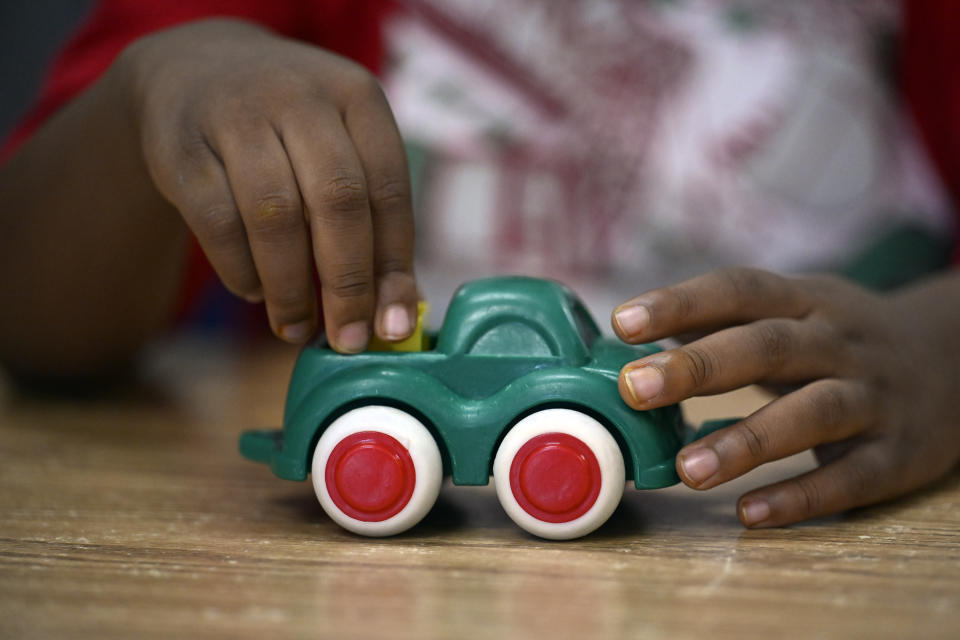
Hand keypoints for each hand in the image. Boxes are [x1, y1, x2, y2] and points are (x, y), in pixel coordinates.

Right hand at [123, 19, 417, 350]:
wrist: (191, 72)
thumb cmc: (287, 131)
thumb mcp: (339, 148)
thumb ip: (372, 219)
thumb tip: (397, 314)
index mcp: (356, 96)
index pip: (389, 186)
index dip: (394, 263)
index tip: (394, 325)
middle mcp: (300, 96)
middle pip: (337, 201)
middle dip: (348, 283)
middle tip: (348, 340)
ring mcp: (236, 115)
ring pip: (275, 216)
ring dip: (291, 287)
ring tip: (297, 327)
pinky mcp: (181, 145)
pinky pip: (219, 223)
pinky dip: (241, 270)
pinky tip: (255, 291)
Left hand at [611, 267, 959, 526]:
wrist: (954, 362)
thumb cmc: (838, 340)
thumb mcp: (794, 313)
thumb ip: (721, 323)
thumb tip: (629, 339)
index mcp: (806, 302)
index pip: (740, 289)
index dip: (682, 302)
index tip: (623, 321)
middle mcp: (841, 342)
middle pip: (770, 346)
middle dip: (699, 366)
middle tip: (634, 388)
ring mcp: (874, 397)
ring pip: (812, 412)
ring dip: (747, 440)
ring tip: (687, 470)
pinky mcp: (898, 454)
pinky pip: (850, 477)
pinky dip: (801, 496)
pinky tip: (749, 513)